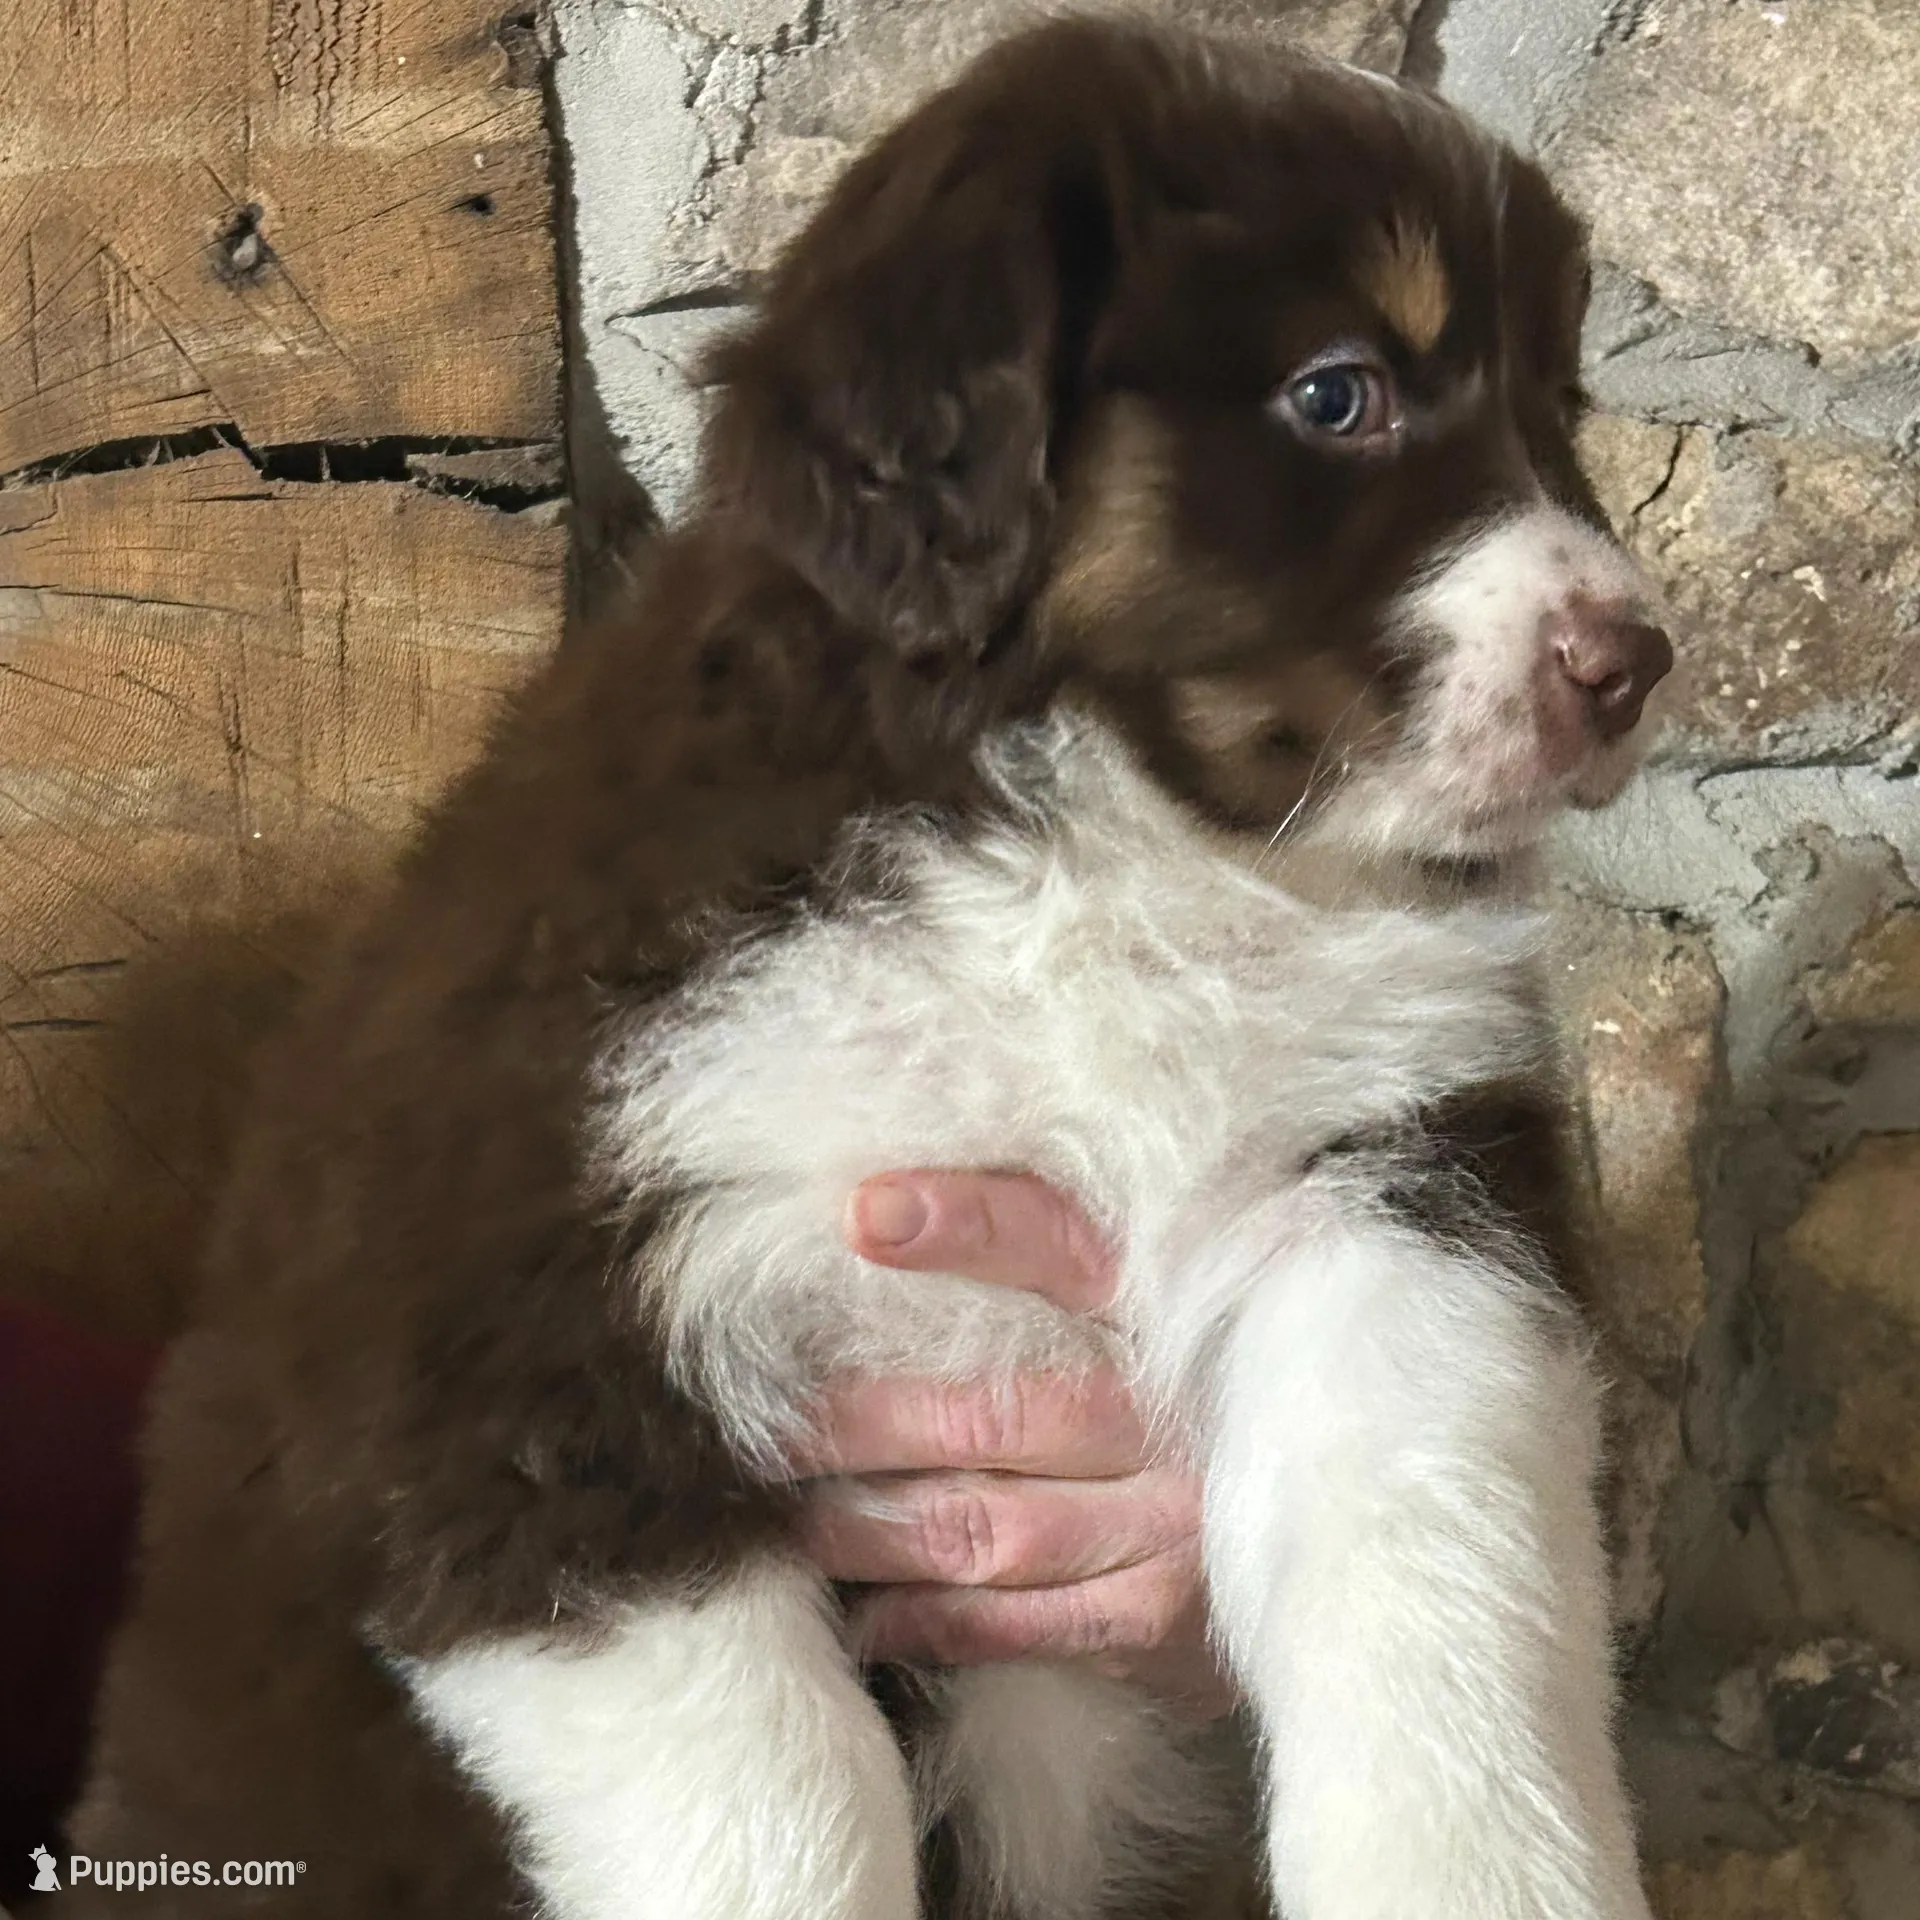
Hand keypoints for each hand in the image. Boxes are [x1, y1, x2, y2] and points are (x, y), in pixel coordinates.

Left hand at [793, 1171, 1235, 1719]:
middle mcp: (1178, 1416)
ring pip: (982, 1527)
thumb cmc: (1214, 1383)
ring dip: (864, 1527)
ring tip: (777, 1513)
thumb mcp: (1171, 1292)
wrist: (1360, 1506)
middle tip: (758, 1419)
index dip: (968, 1224)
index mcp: (1184, 1308)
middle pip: (988, 1409)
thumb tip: (895, 1207)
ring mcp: (1175, 1527)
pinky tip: (860, 1612)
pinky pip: (1017, 1624)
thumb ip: (1060, 1245)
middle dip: (856, 1420)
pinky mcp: (1166, 1622)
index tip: (863, 1213)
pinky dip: (925, 1621)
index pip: (1066, 1246)